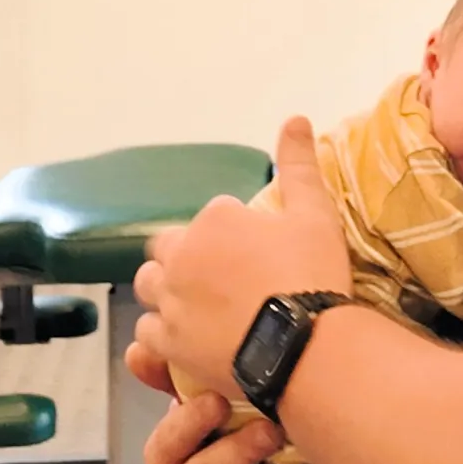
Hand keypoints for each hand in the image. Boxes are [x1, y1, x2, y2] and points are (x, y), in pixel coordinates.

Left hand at [132, 116, 351, 395]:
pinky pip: (148, 332)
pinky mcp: (168, 343)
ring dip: (168, 290)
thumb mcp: (315, 212)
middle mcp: (182, 257)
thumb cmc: (311, 275)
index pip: (211, 216)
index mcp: (213, 221)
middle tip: (224, 277)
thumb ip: (299, 164)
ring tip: (200, 305)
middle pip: (167, 249)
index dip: (232, 232)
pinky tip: (186, 337)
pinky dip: (162, 332)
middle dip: (187, 256)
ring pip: (150, 287)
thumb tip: (294, 118)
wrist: (305, 345)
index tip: (257, 252)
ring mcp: (170, 302)